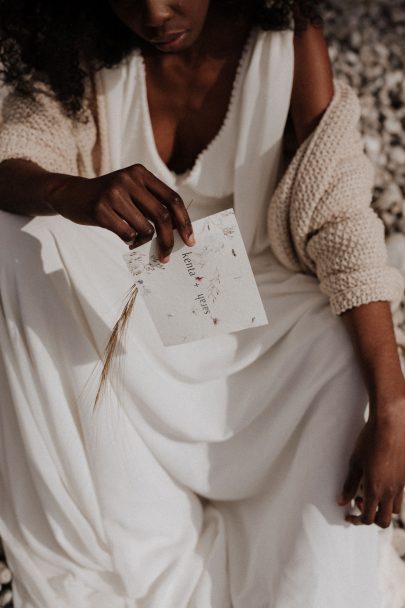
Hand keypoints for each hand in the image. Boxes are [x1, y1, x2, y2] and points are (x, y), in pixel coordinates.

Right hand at [48, 164, 194, 261]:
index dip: (184, 222)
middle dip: (168, 240)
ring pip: (145, 228)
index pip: (172, 199)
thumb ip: (151, 203)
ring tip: (136, 241)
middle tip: (167, 256)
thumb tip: (178, 231)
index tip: (189, 240)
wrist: (70, 194)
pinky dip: (130, 241)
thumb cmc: (107, 197)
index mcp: (141, 173)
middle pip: (162, 216)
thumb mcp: (130, 190)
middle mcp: (129, 179)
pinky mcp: (100, 209)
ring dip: (144, 242)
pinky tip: (126, 239)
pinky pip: (127, 234)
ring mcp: (113, 193)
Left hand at [337, 402, 404, 527]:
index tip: (349, 515)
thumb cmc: (370, 440)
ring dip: (383, 508)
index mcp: (376, 489)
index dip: (357, 520)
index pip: (368, 518)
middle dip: (371, 519)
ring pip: (396, 509)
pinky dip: (390, 496)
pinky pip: (401, 494)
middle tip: (360, 505)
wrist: (391, 423)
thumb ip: (349, 484)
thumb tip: (342, 501)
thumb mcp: (355, 462)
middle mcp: (391, 490)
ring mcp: (402, 484)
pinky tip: (381, 481)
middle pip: (384, 520)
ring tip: (370, 493)